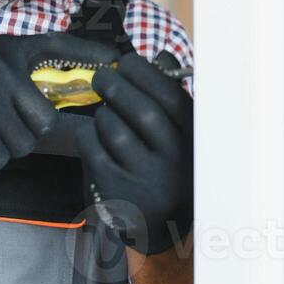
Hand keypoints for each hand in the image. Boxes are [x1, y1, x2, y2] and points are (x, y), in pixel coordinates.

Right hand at [0, 32, 118, 172]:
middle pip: (43, 118)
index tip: (116, 62)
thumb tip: (77, 94)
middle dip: (28, 132)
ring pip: (22, 142)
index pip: (56, 46)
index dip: (88, 54)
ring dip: (5, 147)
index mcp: (4, 51)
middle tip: (1, 125)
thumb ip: (26, 78)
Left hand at [78, 52, 193, 254]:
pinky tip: (93, 133)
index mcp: (195, 144)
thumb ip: (172, 96)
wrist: (160, 226)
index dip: (147, 74)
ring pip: (115, 130)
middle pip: (144, 112)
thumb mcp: (182, 136)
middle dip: (118, 86)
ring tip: (103, 111)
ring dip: (103, 112)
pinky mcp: (118, 195)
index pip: (173, 99)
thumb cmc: (170, 168)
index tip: (127, 62)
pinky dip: (88, 135)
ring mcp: (147, 182)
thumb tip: (160, 58)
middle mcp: (175, 163)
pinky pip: (94, 151)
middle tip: (102, 76)